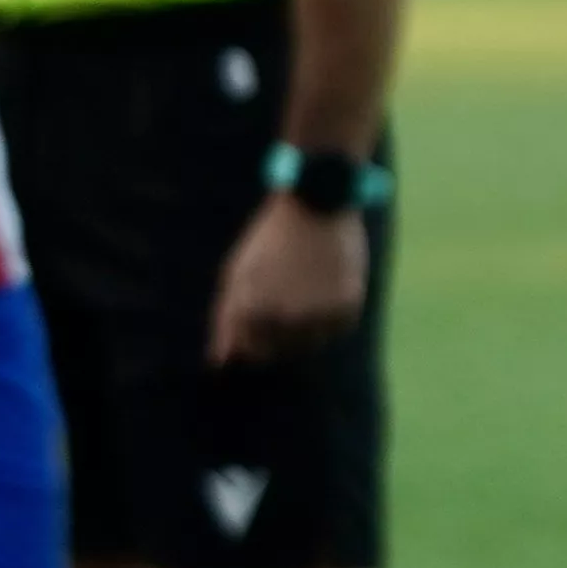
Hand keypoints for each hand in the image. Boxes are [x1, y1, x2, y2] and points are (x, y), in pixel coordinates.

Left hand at [206, 194, 371, 365]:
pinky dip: (332, 315)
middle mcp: (283, 318)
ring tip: (306, 290)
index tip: (263, 310)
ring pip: (312, 345)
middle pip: (281, 351)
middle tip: (288, 296)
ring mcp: (317, 314)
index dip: (255, 334)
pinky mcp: (346, 306)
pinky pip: (338, 330)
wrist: (317, 203)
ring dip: (308, 326)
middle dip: (281, 331)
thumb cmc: (270, 240)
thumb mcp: (238, 274)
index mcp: (250, 312)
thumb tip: (220, 364)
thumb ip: (225, 321)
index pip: (251, 352)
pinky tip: (327, 286)